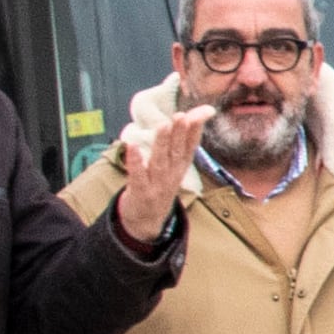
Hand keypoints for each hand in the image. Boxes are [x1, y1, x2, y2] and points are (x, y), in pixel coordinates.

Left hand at [115, 106, 207, 247]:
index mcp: (180, 167)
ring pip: (160, 161)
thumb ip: (178, 143)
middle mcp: (172, 174)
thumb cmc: (160, 186)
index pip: (191, 146)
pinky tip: (132, 146)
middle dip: (180, 133)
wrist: (147, 221)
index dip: (196, 129)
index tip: (202, 113)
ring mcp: (157, 184)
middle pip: (177, 152)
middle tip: (181, 115)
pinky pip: (138, 175)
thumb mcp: (174, 167)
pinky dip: (136, 162)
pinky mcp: (140, 191)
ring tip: (163, 125)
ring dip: (162, 144)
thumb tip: (189, 118)